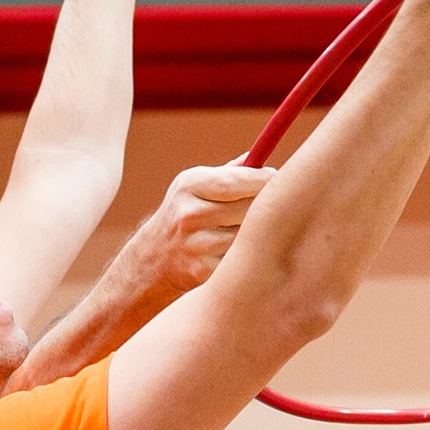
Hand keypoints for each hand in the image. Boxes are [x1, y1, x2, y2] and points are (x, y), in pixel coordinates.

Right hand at [128, 163, 274, 294]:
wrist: (153, 257)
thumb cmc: (184, 213)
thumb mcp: (194, 186)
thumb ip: (227, 173)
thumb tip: (260, 158)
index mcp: (190, 186)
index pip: (238, 180)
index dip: (264, 180)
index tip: (276, 180)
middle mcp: (190, 214)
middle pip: (250, 208)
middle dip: (265, 206)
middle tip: (274, 206)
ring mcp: (197, 245)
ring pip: (249, 235)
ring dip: (256, 233)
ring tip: (251, 231)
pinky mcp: (204, 271)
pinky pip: (241, 259)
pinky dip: (246, 256)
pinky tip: (239, 253)